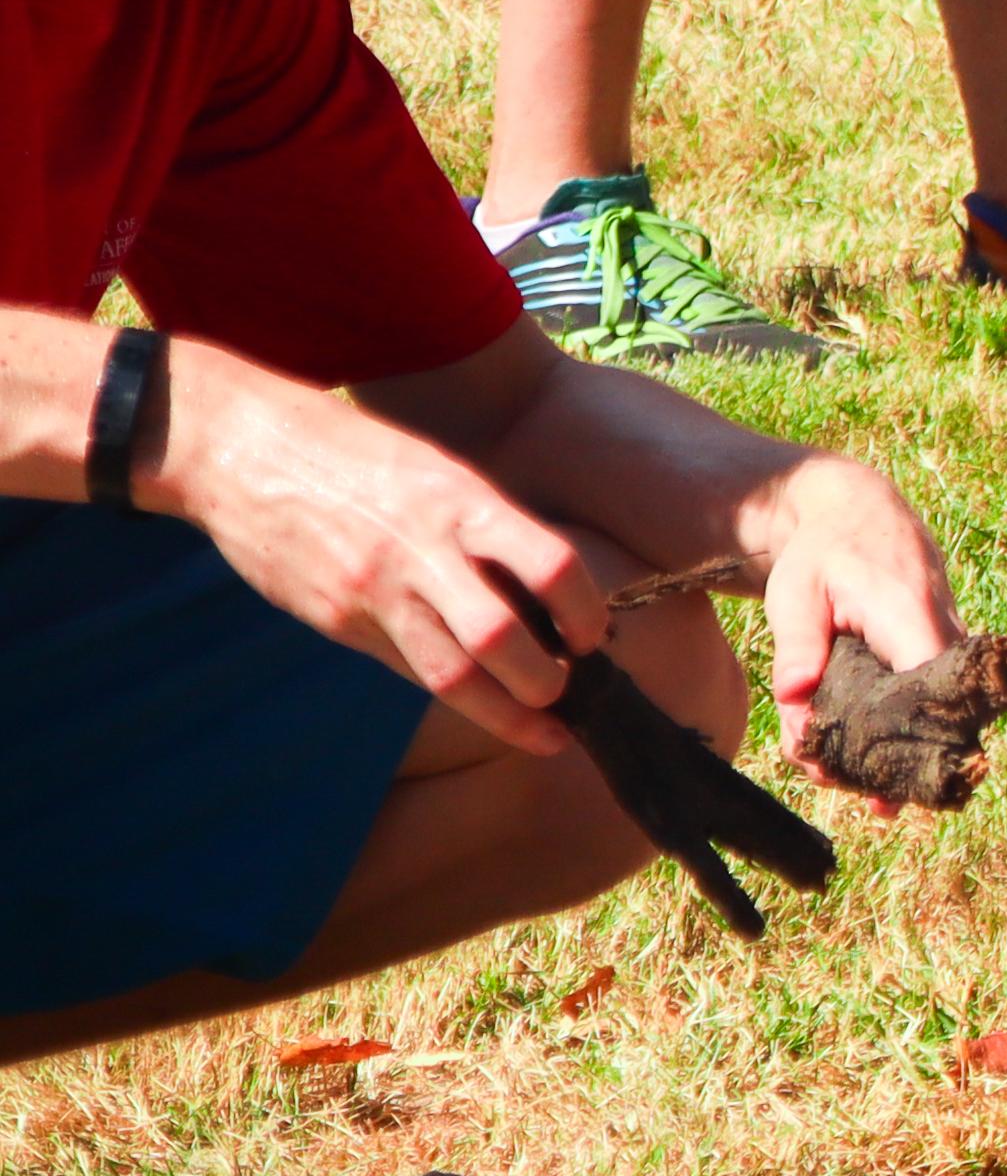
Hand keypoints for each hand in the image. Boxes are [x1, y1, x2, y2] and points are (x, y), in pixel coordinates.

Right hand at [152, 342, 604, 751]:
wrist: (244, 447)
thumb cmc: (356, 453)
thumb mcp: (437, 471)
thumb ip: (486, 528)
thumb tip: (539, 595)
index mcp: (461, 501)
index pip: (552, 565)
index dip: (585, 611)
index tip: (594, 635)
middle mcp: (421, 550)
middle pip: (502, 640)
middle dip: (544, 682)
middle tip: (565, 693)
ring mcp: (372, 592)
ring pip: (450, 676)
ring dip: (503, 714)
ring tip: (537, 728)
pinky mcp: (334, 621)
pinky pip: (402, 668)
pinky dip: (443, 686)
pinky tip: (469, 698)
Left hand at [737, 450, 960, 770]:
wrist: (857, 513)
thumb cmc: (822, 553)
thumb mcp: (796, 593)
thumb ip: (797, 646)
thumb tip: (795, 698)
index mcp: (912, 616)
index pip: (933, 690)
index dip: (915, 743)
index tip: (886, 789)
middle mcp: (944, 633)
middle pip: (944, 714)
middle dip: (906, 763)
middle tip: (869, 803)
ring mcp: (948, 643)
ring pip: (940, 712)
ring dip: (902, 750)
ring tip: (856, 781)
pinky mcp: (939, 653)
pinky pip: (931, 699)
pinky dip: (901, 729)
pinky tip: (864, 757)